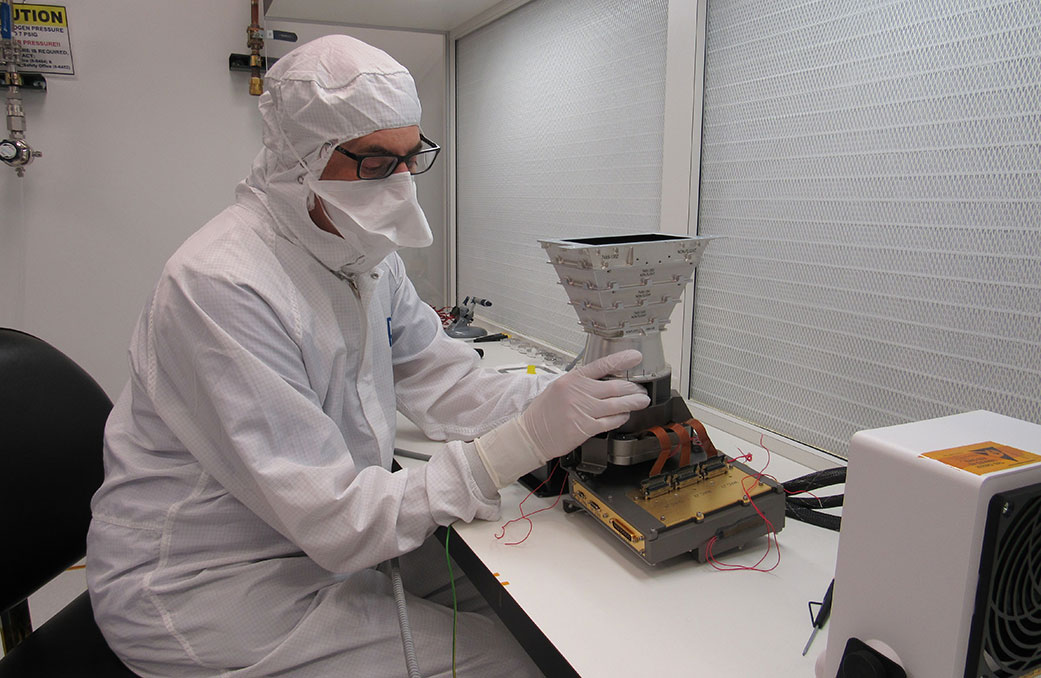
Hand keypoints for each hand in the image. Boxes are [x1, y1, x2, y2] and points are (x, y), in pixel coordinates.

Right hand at [518, 349, 649, 462]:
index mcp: (572, 379)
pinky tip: (624, 415)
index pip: (602, 365)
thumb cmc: (544, 412)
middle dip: (633, 388)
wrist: (531, 434)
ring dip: (633, 403)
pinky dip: (620, 418)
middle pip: (615, 387)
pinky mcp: (585, 428)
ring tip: (641, 401)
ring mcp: (583, 411)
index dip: (622, 360)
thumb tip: (604, 379)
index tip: (635, 357)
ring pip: (617, 405)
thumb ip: (580, 383)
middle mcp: (578, 393)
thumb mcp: (558, 387)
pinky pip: (610, 422)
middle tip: (641, 388)